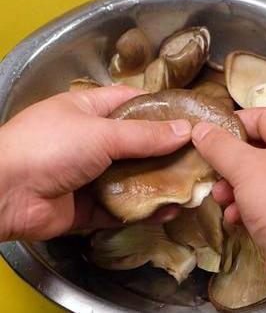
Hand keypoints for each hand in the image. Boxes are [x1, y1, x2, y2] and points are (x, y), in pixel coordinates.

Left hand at [0, 85, 190, 240]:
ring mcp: (92, 174)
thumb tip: (185, 130)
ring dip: (160, 182)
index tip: (190, 117)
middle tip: (199, 156)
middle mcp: (94, 140)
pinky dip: (145, 208)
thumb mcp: (101, 133)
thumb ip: (144, 135)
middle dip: (167, 150)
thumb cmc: (50, 146)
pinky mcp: (90, 205)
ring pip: (133, 176)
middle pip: (138, 143)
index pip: (133, 102)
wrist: (1, 194)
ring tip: (192, 184)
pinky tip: (170, 210)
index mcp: (91, 111)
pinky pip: (123, 206)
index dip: (161, 108)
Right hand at [192, 108, 265, 312]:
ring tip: (219, 197)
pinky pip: (264, 198)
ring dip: (233, 186)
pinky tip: (233, 216)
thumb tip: (199, 128)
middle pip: (258, 148)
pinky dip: (245, 205)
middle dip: (229, 162)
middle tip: (210, 168)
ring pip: (257, 176)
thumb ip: (219, 145)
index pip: (264, 116)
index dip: (235, 122)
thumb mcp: (245, 167)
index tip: (209, 132)